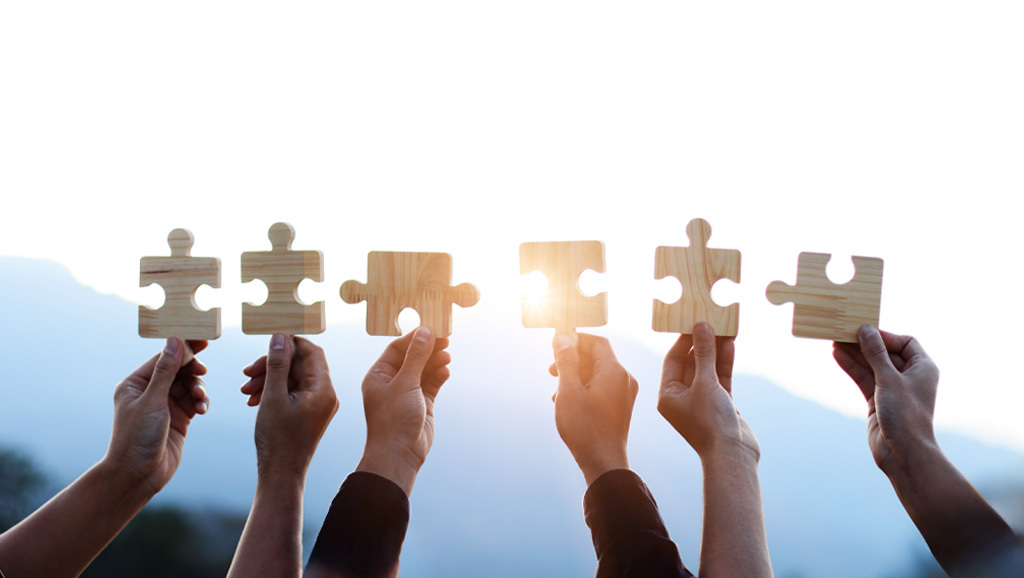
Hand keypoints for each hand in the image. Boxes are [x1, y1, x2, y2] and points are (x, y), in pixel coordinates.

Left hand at [103, 337, 210, 495]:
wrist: (138, 476)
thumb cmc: (136, 438)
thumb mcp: (152, 401)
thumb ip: (166, 370)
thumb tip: (174, 340)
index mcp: (136, 384)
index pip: (163, 358)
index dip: (183, 349)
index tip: (203, 341)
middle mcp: (150, 392)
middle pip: (178, 370)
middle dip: (192, 371)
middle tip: (203, 372)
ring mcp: (165, 406)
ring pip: (189, 385)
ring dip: (198, 389)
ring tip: (200, 400)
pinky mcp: (179, 419)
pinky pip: (194, 401)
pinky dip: (201, 402)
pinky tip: (202, 410)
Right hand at [240, 334, 337, 478]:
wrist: (280, 474)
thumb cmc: (278, 439)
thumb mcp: (273, 396)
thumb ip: (277, 364)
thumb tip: (280, 337)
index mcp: (323, 389)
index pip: (311, 351)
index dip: (289, 344)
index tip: (266, 343)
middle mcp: (326, 394)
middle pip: (300, 364)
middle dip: (271, 366)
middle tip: (247, 373)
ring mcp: (318, 404)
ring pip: (293, 378)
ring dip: (268, 379)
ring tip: (246, 391)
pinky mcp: (310, 412)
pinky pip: (293, 392)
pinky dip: (274, 391)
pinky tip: (254, 399)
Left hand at [356, 326, 451, 495]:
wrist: (399, 454)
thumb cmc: (393, 419)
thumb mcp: (405, 383)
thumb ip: (417, 357)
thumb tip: (426, 332)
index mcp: (379, 375)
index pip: (397, 348)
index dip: (415, 337)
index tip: (432, 328)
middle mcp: (392, 382)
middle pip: (412, 357)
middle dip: (428, 348)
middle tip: (446, 338)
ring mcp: (407, 393)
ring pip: (424, 370)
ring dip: (435, 361)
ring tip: (447, 354)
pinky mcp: (422, 404)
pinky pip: (431, 384)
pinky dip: (438, 376)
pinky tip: (446, 371)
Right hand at [551, 333, 637, 485]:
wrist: (604, 462)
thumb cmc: (585, 427)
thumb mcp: (569, 390)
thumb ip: (566, 361)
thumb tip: (563, 338)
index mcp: (615, 371)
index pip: (597, 342)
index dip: (575, 340)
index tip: (556, 345)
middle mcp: (624, 379)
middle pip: (597, 357)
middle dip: (572, 361)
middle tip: (550, 370)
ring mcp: (624, 394)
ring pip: (597, 374)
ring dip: (575, 377)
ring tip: (556, 392)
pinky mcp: (620, 407)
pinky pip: (601, 388)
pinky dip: (584, 389)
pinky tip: (567, 403)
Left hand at [658, 322, 758, 462]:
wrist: (733, 456)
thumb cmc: (711, 423)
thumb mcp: (706, 383)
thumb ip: (705, 354)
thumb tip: (701, 326)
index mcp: (668, 395)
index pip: (673, 360)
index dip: (684, 339)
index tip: (694, 321)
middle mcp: (682, 397)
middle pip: (692, 362)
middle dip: (702, 342)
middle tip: (711, 320)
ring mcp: (702, 400)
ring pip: (708, 368)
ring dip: (716, 350)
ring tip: (725, 328)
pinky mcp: (720, 404)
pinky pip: (721, 378)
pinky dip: (725, 362)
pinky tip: (730, 344)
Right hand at [833, 325, 939, 475]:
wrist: (902, 453)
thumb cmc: (905, 415)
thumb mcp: (889, 379)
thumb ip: (876, 353)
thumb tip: (866, 329)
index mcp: (922, 368)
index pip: (904, 342)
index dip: (885, 335)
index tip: (865, 331)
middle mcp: (909, 376)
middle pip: (885, 353)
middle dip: (865, 343)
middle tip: (844, 331)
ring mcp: (892, 389)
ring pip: (871, 365)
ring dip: (855, 354)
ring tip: (835, 341)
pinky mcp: (878, 400)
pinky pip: (864, 378)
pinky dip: (852, 368)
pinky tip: (838, 356)